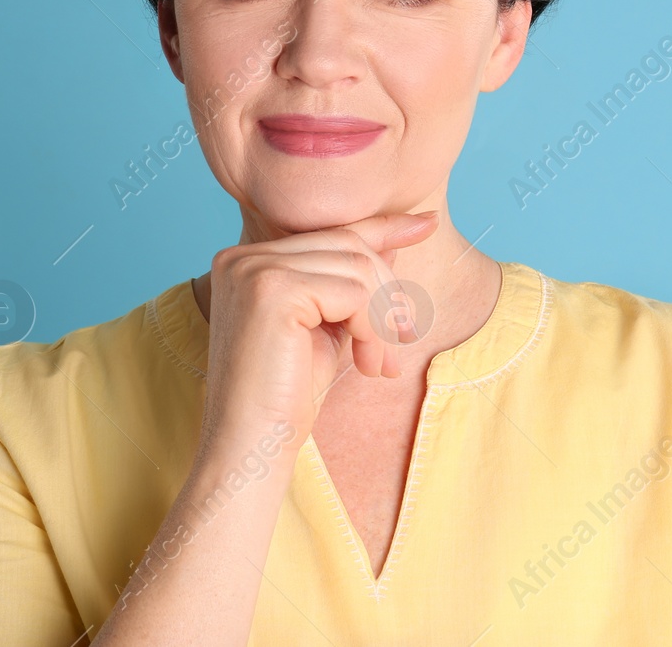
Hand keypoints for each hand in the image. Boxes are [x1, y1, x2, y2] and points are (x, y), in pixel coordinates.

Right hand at [196, 210, 440, 453]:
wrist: (252, 449)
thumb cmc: (287, 397)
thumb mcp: (330, 327)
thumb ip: (351, 283)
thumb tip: (396, 240)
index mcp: (249, 260)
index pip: (331, 232)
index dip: (384, 227)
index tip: (428, 223)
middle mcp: (243, 256)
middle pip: (349, 244)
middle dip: (389, 291)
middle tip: (405, 338)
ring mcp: (254, 269)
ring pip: (357, 267)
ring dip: (382, 319)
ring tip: (379, 364)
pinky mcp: (271, 290)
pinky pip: (353, 293)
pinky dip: (372, 328)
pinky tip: (367, 364)